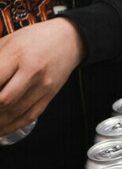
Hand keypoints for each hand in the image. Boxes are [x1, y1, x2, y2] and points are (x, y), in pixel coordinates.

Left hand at [0, 18, 84, 134]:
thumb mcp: (7, 42)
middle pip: (4, 100)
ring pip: (16, 111)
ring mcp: (43, 85)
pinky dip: (13, 125)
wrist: (68, 40)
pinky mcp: (50, 95)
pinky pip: (30, 115)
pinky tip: (2, 129)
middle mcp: (32, 72)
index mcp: (17, 55)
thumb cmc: (35, 38)